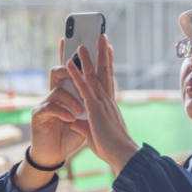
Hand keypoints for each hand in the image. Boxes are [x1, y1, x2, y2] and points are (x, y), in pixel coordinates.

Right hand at [14, 39, 88, 191]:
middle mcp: (56, 94)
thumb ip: (92, 104)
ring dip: (70, 99)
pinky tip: (71, 119)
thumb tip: (105, 90)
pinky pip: (50, 107)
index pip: (74, 70)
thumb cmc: (70, 135)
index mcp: (69, 93)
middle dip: (68, 63)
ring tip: (79, 111)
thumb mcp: (86, 118)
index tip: (86, 40)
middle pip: (60, 71)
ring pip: (57, 90)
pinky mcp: (39, 115)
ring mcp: (46, 103)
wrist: (54, 155)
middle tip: (78, 56)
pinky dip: (62, 112)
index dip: (79, 55)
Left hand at [67, 35, 139, 174]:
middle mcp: (108, 100)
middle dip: (102, 53)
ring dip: (86, 59)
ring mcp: (102, 102)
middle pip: (104, 71)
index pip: (108, 80)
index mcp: (109, 105)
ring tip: (79, 43)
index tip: (108, 50)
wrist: (122, 155)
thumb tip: (75, 124)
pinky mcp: (95, 108)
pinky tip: (69, 63)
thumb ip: (85, 127)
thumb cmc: (111, 149)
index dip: (108, 64)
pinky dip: (76, 74)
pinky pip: (83, 87)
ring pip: (93, 75)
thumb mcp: (93, 136)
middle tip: (101, 36)